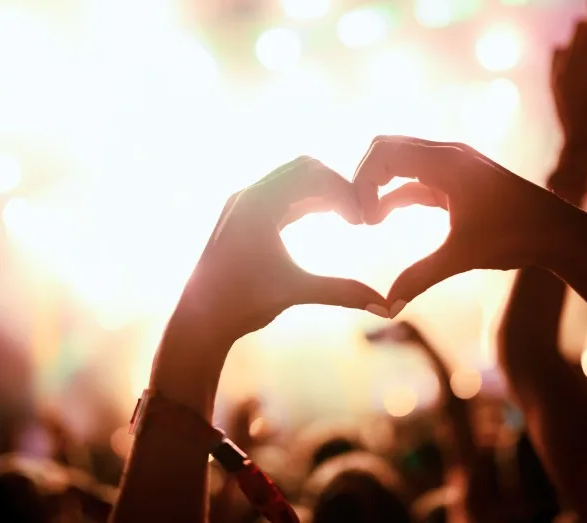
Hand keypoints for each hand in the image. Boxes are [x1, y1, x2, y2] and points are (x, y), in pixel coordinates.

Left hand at [167, 156, 387, 348]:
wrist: (200, 322)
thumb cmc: (242, 304)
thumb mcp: (296, 291)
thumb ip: (342, 292)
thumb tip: (386, 307)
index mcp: (258, 204)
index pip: (313, 174)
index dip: (344, 192)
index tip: (363, 219)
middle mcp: (247, 196)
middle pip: (303, 167)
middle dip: (335, 186)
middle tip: (357, 214)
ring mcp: (241, 204)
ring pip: (291, 180)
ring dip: (320, 192)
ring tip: (346, 218)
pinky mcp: (241, 217)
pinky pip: (280, 195)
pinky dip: (304, 201)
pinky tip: (324, 219)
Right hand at [353, 136, 577, 313]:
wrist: (558, 233)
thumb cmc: (515, 237)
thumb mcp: (461, 257)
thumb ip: (420, 278)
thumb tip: (387, 308)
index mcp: (445, 162)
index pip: (383, 152)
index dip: (362, 182)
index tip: (363, 220)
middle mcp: (446, 154)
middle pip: (386, 148)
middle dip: (364, 179)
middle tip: (358, 215)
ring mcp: (452, 164)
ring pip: (399, 161)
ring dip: (378, 185)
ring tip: (367, 220)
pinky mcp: (456, 179)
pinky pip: (414, 177)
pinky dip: (395, 193)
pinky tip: (382, 216)